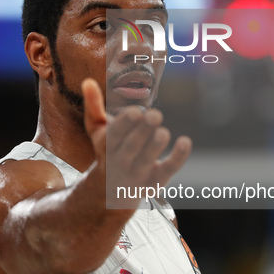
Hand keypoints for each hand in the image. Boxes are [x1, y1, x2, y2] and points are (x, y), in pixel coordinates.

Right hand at [81, 78, 191, 207]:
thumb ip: (93, 106)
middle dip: (142, 132)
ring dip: (155, 147)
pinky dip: (177, 158)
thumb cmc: (107, 151)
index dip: (125, 124)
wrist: (109, 193)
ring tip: (163, 133)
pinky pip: (167, 170)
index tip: (135, 112)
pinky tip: (185, 142)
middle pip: (131, 147)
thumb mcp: (96, 130)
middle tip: (155, 115)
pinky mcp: (155, 181)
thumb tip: (88, 81)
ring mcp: (138, 173)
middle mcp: (120, 161)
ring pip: (146, 160)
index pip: (114, 135)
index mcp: (106, 146)